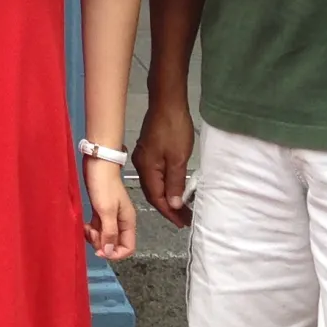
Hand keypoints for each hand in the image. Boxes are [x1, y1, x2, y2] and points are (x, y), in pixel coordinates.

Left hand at [84, 158, 137, 260]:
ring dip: (95, 237)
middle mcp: (121, 221)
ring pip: (105, 237)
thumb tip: (109, 252)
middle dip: (103, 244)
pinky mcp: (101, 210)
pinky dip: (91, 230)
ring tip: (87, 228)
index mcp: (128, 222)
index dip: (115, 253)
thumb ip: (109, 232)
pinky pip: (98, 228)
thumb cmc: (103, 185)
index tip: (100, 251)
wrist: (98, 163)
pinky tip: (85, 225)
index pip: (128, 247)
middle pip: (115, 244)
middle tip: (92, 234)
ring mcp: (111, 216)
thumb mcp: (107, 210)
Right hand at [133, 93, 196, 228]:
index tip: (183, 224)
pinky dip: (164, 185)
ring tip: (181, 207)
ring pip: (154, 184)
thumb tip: (172, 205)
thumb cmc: (174, 130)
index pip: (157, 198)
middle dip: (168, 208)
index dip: (169, 213)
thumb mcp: (178, 159)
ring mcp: (143, 157)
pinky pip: (155, 175)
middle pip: (153, 193)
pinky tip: (173, 187)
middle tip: (184, 219)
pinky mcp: (148, 150)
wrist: (167, 102)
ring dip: (166, 197)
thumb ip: (175, 183)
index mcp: (147, 169)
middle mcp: (141, 165)